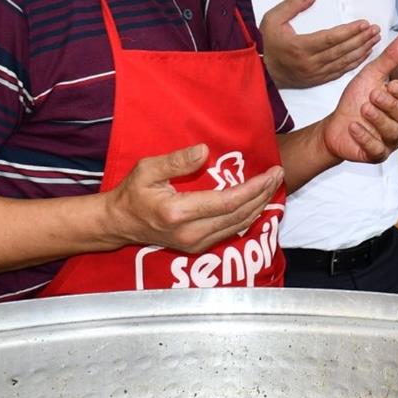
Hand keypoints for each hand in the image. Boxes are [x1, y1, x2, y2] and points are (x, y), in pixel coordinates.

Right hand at [104, 144, 284, 253]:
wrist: (119, 224)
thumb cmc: (132, 193)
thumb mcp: (147, 169)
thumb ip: (176, 161)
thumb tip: (204, 151)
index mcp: (178, 213)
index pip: (228, 202)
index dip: (254, 188)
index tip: (270, 172)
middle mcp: (190, 233)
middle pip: (240, 214)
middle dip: (263, 194)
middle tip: (278, 174)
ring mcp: (195, 243)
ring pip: (239, 225)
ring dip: (260, 205)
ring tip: (273, 184)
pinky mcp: (198, 247)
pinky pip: (231, 231)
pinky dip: (249, 215)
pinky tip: (258, 201)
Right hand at [259, 0, 378, 88]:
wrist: (260, 71)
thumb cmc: (267, 43)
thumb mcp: (272, 19)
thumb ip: (292, 5)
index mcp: (300, 47)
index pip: (331, 38)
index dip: (349, 31)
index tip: (364, 23)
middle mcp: (310, 63)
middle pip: (342, 50)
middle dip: (361, 39)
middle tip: (376, 29)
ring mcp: (315, 74)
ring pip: (344, 62)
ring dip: (362, 50)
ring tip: (375, 39)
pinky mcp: (318, 80)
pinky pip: (341, 72)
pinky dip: (355, 63)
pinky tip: (365, 54)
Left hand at [322, 32, 397, 163]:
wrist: (335, 124)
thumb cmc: (356, 98)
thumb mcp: (371, 75)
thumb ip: (391, 58)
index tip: (390, 84)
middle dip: (388, 105)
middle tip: (372, 96)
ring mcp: (391, 140)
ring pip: (392, 132)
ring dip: (377, 119)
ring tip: (362, 109)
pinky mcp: (378, 154)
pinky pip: (377, 149)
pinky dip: (365, 137)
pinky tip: (354, 126)